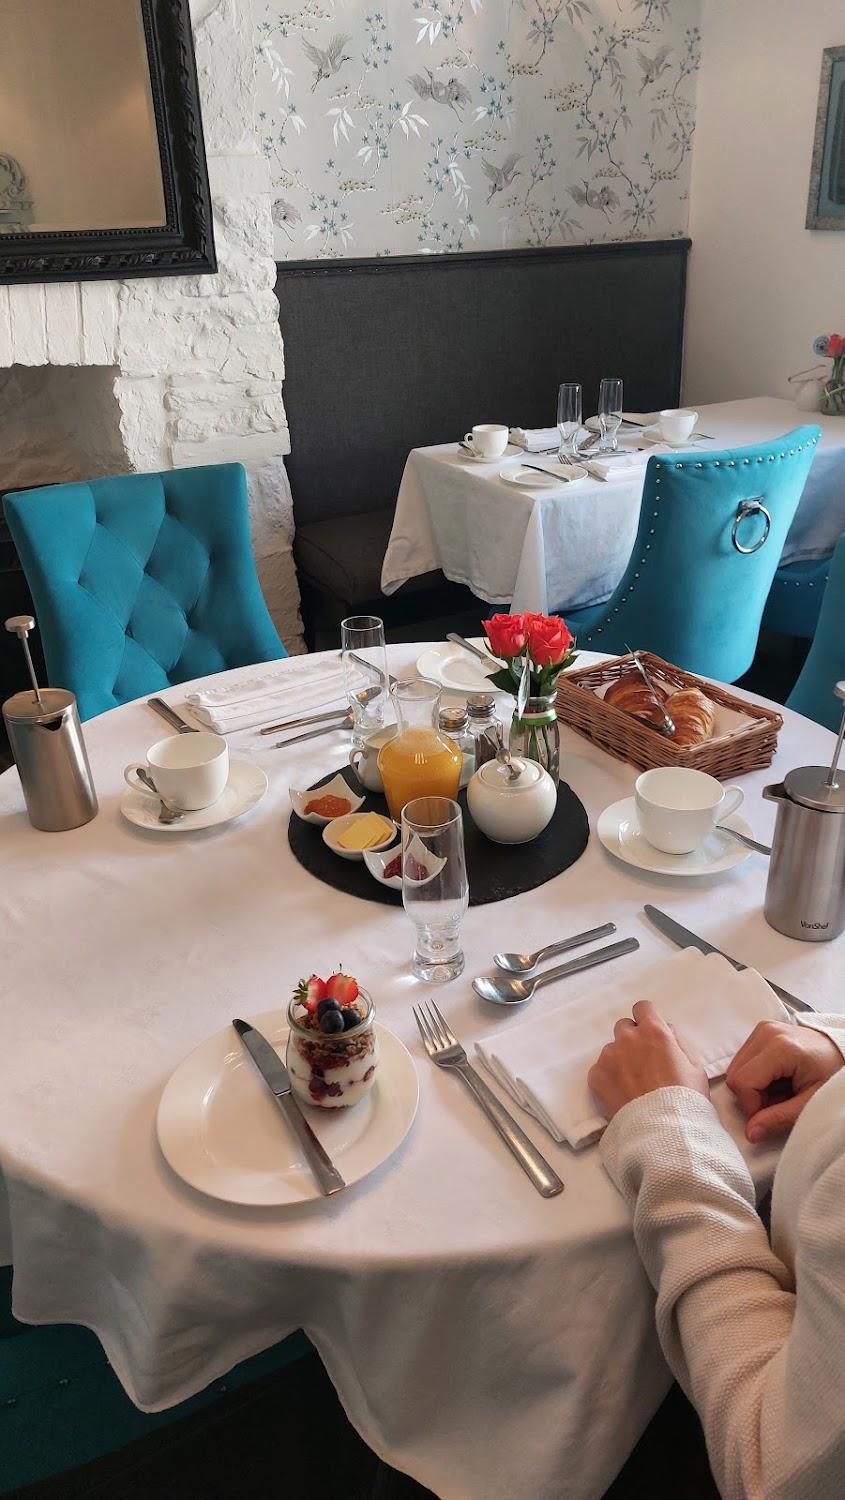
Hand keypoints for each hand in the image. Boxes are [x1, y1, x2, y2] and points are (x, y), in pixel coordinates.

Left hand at [588, 1000, 709, 1120]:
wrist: (663, 1131)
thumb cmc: (686, 1098)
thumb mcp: (696, 1065)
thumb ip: (678, 1041)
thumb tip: (666, 1030)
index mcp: (654, 1032)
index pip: (642, 1008)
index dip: (647, 1020)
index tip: (650, 1033)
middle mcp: (628, 1039)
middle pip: (624, 1027)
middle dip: (632, 1039)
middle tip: (643, 1062)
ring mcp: (609, 1057)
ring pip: (612, 1049)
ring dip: (620, 1059)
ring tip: (633, 1084)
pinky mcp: (596, 1076)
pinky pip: (600, 1069)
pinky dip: (609, 1078)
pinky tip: (622, 1094)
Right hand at [725, 1021, 843, 1142]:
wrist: (844, 1053)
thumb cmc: (833, 1075)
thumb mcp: (811, 1103)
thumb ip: (779, 1118)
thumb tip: (750, 1132)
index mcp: (780, 1048)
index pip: (743, 1082)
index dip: (752, 1106)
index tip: (770, 1115)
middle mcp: (767, 1033)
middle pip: (735, 1075)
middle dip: (752, 1097)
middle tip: (777, 1103)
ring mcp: (763, 1029)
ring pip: (735, 1068)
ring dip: (752, 1087)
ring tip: (779, 1091)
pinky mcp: (762, 1031)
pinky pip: (742, 1059)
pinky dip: (754, 1075)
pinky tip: (775, 1079)